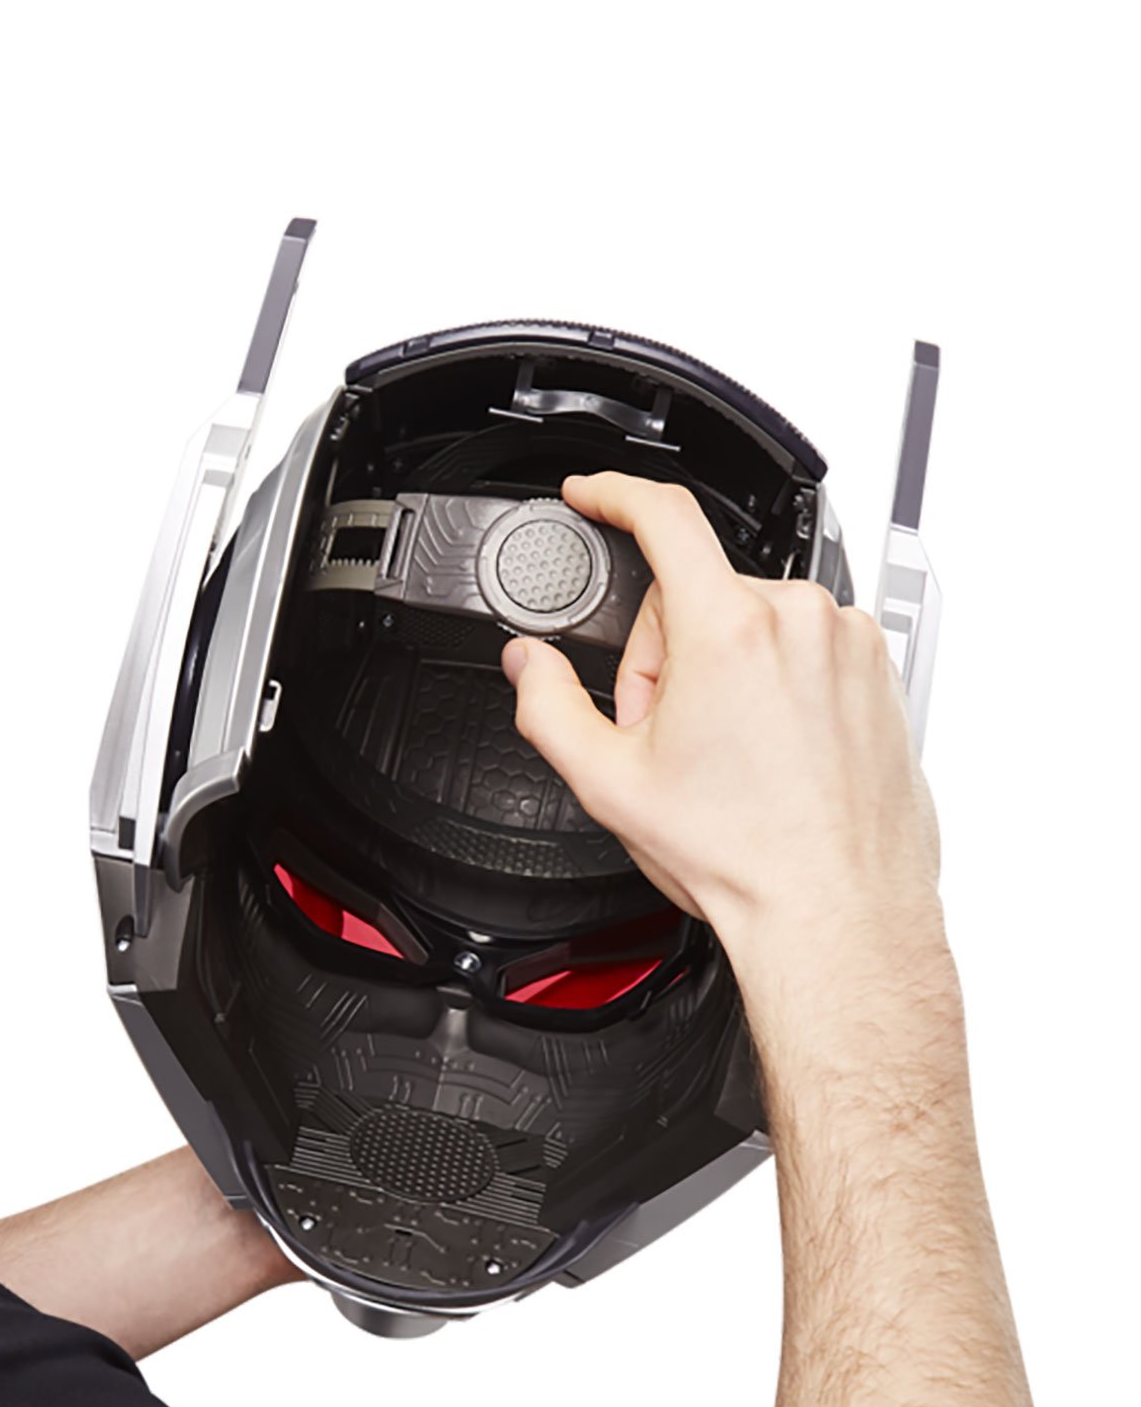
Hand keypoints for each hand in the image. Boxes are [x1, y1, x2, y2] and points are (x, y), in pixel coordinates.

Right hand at [497, 471, 941, 944]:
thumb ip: (547, 705)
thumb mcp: (608, 783)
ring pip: (752, 619)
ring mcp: (847, 642)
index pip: (664, 516)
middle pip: (699, 593)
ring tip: (722, 752)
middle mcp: (800, 620)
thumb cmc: (745, 857)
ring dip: (721, 667)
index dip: (613, 493)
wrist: (837, 913)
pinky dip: (773, 682)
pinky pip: (803, 646)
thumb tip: (529, 665)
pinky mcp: (876, 669)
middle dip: (666, 653)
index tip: (591, 494)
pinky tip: (766, 751)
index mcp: (728, 631)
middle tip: (666, 734)